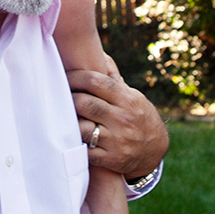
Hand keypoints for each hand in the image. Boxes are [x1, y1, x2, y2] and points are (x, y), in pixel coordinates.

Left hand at [71, 55, 168, 178]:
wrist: (155, 152)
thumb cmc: (139, 117)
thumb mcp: (133, 96)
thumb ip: (113, 78)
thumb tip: (99, 53)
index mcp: (128, 99)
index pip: (95, 81)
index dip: (75, 76)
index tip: (64, 76)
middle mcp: (123, 119)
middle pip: (85, 103)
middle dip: (69, 98)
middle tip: (59, 95)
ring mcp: (117, 141)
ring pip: (82, 128)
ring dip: (69, 121)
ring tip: (62, 115)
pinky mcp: (111, 160)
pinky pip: (85, 151)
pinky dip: (74, 143)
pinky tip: (69, 136)